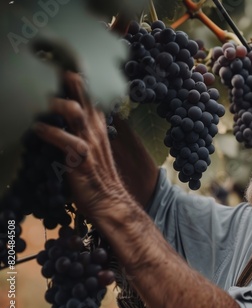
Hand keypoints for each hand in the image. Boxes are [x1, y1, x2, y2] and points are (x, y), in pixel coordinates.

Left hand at [34, 71, 132, 219]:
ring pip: (75, 112)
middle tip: (45, 62)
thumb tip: (58, 112)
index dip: (77, 72)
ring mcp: (89, 142)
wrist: (109, 201)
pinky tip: (36, 127)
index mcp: (96, 122)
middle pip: (84, 92)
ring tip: (35, 97)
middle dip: (66, 75)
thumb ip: (78, 127)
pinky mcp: (82, 160)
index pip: (89, 89)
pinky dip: (49, 132)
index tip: (59, 56)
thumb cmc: (95, 174)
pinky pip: (66, 141)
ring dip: (55, 102)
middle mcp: (94, 128)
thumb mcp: (89, 145)